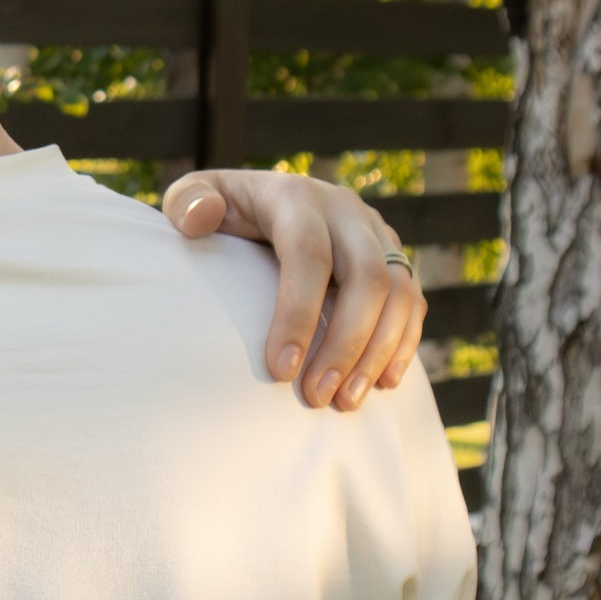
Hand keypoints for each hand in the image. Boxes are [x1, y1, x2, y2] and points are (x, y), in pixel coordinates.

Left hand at [163, 167, 424, 407]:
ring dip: (378, 352)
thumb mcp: (192, 198)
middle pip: (366, 278)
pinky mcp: (393, 257)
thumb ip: (187, 202)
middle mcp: (345, 210)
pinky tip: (382, 384)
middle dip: (345, 344)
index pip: (308, 255)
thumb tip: (201, 220)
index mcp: (295, 197)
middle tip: (317, 397)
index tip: (279, 370)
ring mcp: (375, 233)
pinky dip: (403, 344)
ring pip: (398, 293)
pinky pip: (413, 302)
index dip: (298, 314)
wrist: (260, 203)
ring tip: (345, 402)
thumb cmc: (220, 213)